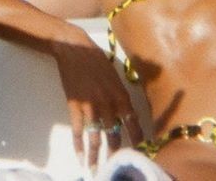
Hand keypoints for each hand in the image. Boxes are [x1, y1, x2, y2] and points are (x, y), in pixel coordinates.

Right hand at [51, 34, 143, 169]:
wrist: (74, 48)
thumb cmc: (96, 59)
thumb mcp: (115, 75)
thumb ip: (121, 95)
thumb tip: (128, 113)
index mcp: (120, 95)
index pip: (133, 123)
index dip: (137, 139)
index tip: (141, 153)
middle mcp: (108, 103)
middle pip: (114, 135)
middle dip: (116, 152)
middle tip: (117, 165)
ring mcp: (90, 106)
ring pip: (95, 137)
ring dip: (95, 156)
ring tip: (95, 170)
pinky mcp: (74, 105)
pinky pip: (78, 130)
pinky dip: (78, 145)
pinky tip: (79, 156)